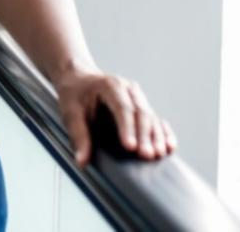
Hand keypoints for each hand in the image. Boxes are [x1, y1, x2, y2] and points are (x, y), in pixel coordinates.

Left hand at [55, 70, 176, 166]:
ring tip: (158, 154)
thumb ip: (78, 136)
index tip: (130, 147)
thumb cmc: (74, 94)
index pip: (122, 107)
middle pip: (141, 112)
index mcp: (110, 86)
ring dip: (156, 137)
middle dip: (145, 135)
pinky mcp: (142, 106)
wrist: (79, 78)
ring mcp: (138, 97)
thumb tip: (82, 161)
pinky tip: (169, 147)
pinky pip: (156, 119)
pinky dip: (164, 133)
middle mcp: (128, 89)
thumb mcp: (70, 112)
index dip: (128, 128)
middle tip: (146, 155)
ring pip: (151, 117)